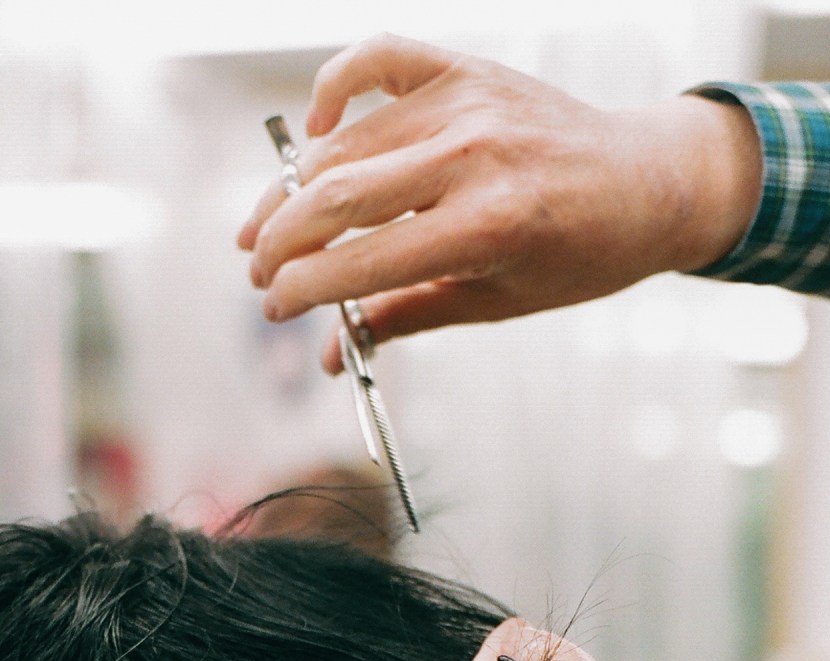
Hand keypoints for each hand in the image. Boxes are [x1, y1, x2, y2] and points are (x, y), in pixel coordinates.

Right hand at [238, 35, 761, 359]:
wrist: (647, 181)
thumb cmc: (576, 255)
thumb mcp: (496, 303)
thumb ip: (406, 319)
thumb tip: (332, 355)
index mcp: (486, 225)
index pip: (360, 261)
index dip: (301, 289)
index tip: (274, 308)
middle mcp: (472, 154)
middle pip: (336, 196)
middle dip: (282, 242)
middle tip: (258, 274)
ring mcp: (467, 103)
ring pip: (344, 141)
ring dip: (291, 188)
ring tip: (267, 227)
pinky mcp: (466, 69)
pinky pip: (378, 58)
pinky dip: (334, 86)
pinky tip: (314, 127)